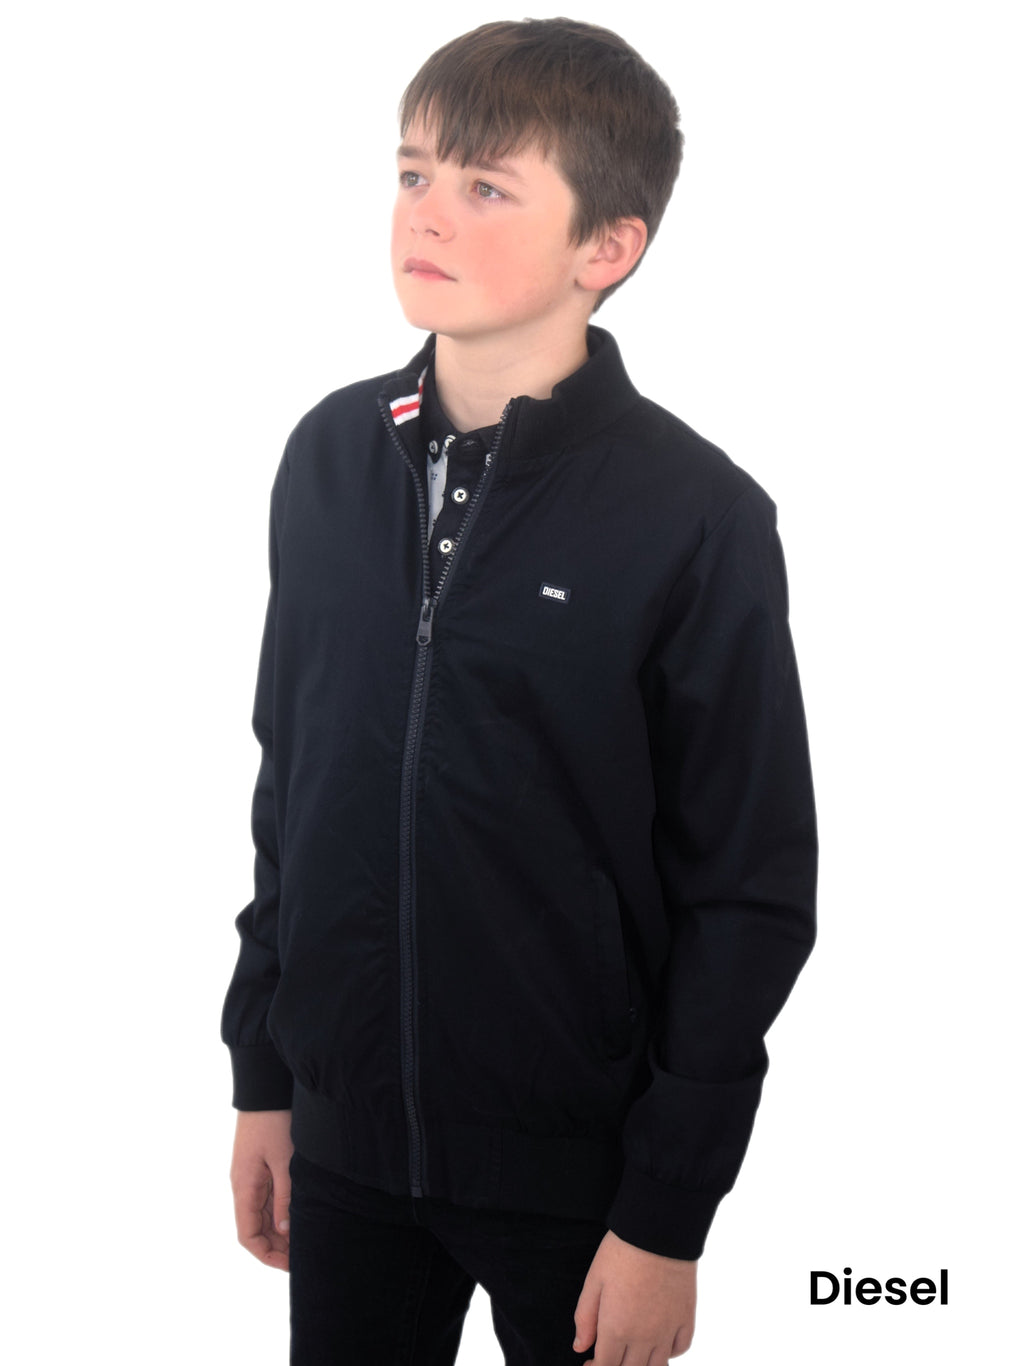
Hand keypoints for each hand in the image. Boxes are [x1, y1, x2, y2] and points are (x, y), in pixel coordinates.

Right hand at [230, 1109, 293, 1270]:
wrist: (265, 1089)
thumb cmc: (274, 1121)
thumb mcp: (284, 1160)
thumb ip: (285, 1196)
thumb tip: (284, 1231)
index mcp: (243, 1187)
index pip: (248, 1236)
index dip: (266, 1255)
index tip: (290, 1265)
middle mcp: (243, 1185)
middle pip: (256, 1228)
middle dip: (277, 1245)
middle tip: (304, 1254)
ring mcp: (251, 1176)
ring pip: (262, 1214)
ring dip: (280, 1229)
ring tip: (305, 1238)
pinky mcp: (260, 1166)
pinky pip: (268, 1197)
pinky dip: (281, 1210)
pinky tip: (299, 1214)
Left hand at [573, 1229, 695, 1362]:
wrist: (659, 1230)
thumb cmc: (622, 1250)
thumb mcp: (594, 1280)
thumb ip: (585, 1317)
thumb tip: (580, 1347)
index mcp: (617, 1329)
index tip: (589, 1362)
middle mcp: (644, 1337)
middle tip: (608, 1354)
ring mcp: (668, 1330)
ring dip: (642, 1364)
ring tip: (632, 1353)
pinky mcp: (686, 1318)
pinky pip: (680, 1349)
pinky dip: (668, 1353)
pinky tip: (657, 1342)